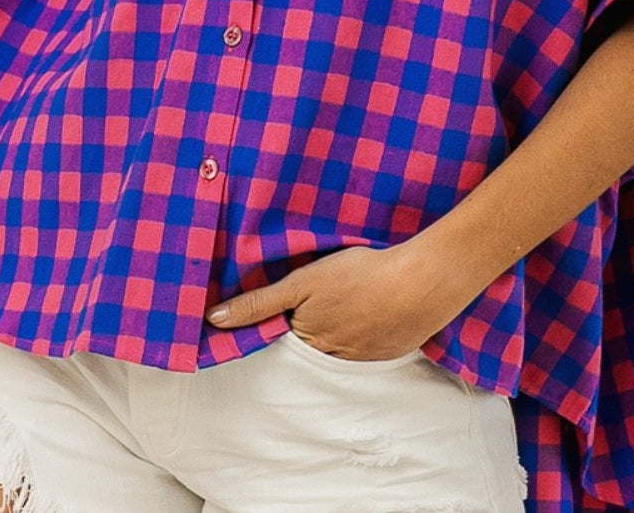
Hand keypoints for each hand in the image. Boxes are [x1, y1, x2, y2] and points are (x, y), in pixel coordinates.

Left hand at [205, 239, 462, 361]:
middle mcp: (332, 356)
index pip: (283, 334)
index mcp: (309, 338)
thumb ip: (260, 302)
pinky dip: (367, 329)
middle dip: (311, 324)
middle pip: (312, 341)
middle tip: (325, 297)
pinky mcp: (390, 351)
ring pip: (340, 343)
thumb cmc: (359, 276)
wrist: (420, 284)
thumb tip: (213, 320)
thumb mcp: (303, 282)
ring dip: (340, 327)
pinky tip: (373, 308)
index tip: (282, 306)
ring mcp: (365, 356)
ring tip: (349, 300)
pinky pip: (369, 344)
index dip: (281, 318)